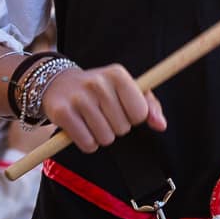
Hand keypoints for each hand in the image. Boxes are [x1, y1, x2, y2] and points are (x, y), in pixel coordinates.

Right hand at [39, 63, 168, 153]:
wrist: (58, 83)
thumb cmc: (100, 90)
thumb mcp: (127, 89)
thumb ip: (150, 106)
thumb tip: (161, 125)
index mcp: (117, 74)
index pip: (140, 113)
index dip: (133, 117)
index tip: (122, 109)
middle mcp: (98, 82)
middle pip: (123, 128)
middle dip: (116, 127)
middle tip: (103, 114)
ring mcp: (79, 97)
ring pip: (105, 138)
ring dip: (101, 136)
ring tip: (92, 121)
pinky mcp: (62, 112)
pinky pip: (87, 143)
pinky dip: (87, 143)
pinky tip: (82, 129)